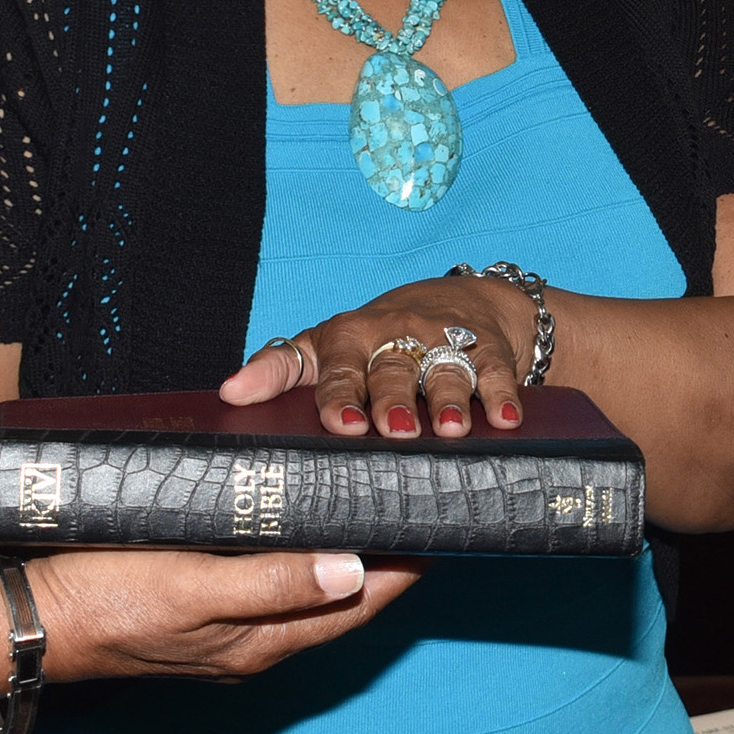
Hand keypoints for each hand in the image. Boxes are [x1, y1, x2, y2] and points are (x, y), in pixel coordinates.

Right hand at [26, 547, 415, 681]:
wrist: (28, 626)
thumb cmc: (105, 604)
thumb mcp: (193, 587)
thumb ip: (272, 581)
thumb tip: (354, 570)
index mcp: (260, 642)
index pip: (357, 605)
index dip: (403, 569)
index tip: (441, 528)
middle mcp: (251, 644)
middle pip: (339, 601)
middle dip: (384, 562)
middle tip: (416, 511)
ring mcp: (223, 633)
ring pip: (304, 593)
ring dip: (341, 558)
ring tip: (371, 514)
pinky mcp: (195, 612)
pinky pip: (266, 585)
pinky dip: (295, 558)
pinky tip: (291, 530)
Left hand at [221, 276, 537, 437]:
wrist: (458, 303)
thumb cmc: (378, 338)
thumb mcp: (326, 346)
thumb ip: (280, 368)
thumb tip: (228, 392)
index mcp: (349, 339)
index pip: (338, 368)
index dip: (339, 395)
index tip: (342, 424)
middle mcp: (396, 336)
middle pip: (393, 369)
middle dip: (393, 398)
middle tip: (392, 429)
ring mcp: (444, 341)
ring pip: (445, 368)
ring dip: (448, 397)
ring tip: (448, 429)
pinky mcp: (488, 349)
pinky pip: (495, 371)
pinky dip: (502, 394)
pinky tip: (505, 419)